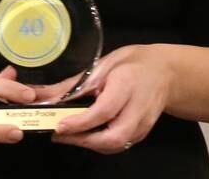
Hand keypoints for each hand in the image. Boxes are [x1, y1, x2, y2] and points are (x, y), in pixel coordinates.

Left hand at [50, 44, 174, 153]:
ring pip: (115, 146)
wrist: (165, 73)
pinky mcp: (141, 134)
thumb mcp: (103, 65)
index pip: (104, 110)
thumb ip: (74, 84)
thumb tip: (43, 96)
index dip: (81, 121)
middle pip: (112, 137)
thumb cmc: (132, 63)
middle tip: (59, 134)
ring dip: (89, 144)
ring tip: (67, 135)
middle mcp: (137, 109)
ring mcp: (142, 125)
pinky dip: (100, 143)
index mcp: (127, 85)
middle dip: (83, 140)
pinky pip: (119, 145)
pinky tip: (85, 135)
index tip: (60, 124)